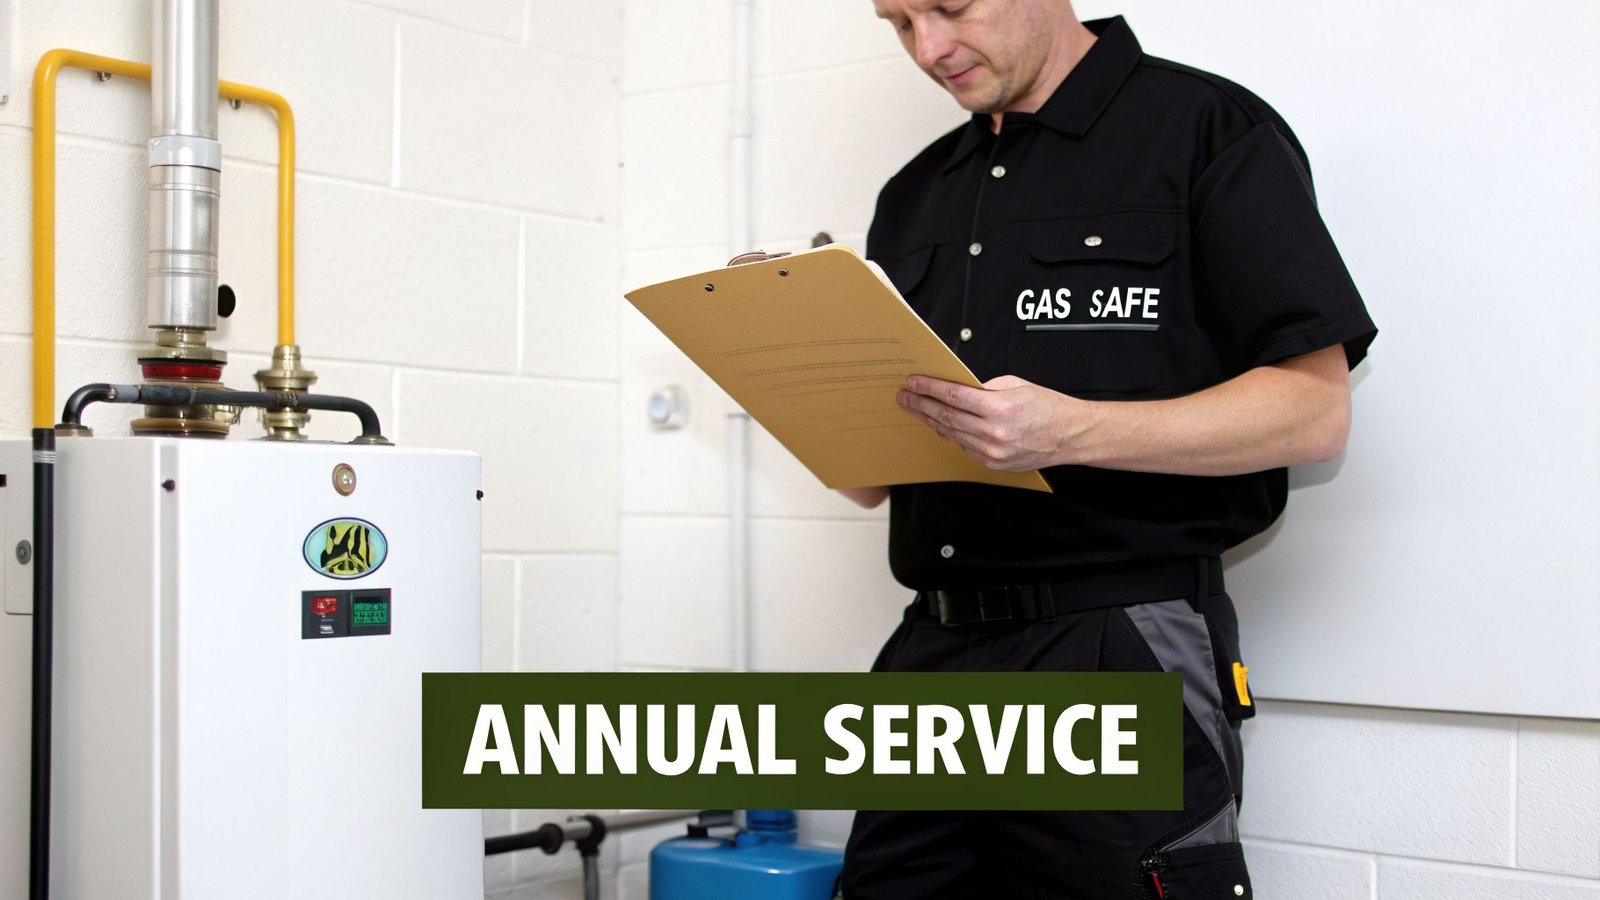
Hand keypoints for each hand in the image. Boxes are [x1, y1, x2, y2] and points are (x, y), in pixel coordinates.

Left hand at [896, 375, 1094, 470]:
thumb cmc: (1047, 407)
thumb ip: (985, 387)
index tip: (913, 382)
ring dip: (931, 420)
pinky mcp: (994, 463)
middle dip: (921, 405)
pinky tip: (942, 424)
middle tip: (904, 397)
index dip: (929, 388)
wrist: (1070, 435)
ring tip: (917, 409)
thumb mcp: (1016, 384)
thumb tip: (957, 388)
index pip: (953, 396)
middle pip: (947, 416)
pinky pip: (965, 447)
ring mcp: (993, 452)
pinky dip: (952, 434)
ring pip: (952, 434)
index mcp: (1000, 408)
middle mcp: (994, 432)